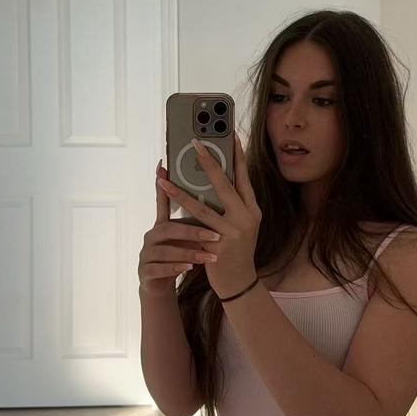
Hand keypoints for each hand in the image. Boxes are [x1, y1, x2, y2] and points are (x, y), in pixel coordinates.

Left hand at [157, 132, 260, 298]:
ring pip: (203, 205)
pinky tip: (166, 203)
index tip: (229, 134)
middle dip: (208, 161)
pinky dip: (179, 212)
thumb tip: (214, 177)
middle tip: (194, 142)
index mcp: (252, 208)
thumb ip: (232, 203)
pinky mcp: (219, 245)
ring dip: (180, 189)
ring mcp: (233, 231)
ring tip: (164, 177)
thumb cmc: (235, 248)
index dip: (237, 154)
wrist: (239, 281)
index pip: (244, 175)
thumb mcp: (240, 223)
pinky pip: (194, 225)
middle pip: (225, 183)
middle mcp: (246, 216)